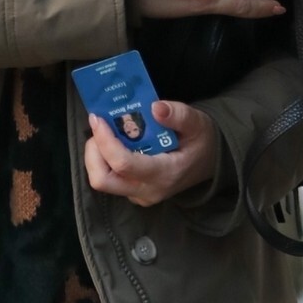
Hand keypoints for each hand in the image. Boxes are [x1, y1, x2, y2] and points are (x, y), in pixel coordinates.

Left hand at [84, 98, 218, 207]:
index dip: (105, 141)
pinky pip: (110, 179)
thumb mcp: (197, 123)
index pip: (124, 164)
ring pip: (102, 181)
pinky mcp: (133, 192)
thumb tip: (155, 107)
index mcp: (164, 174)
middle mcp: (148, 190)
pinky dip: (104, 159)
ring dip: (97, 155)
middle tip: (99, 128)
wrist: (209, 161)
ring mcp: (139, 195)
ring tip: (106, 132)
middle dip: (93, 152)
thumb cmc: (202, 141)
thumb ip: (178, 115)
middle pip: (102, 180)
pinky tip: (114, 142)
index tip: (98, 119)